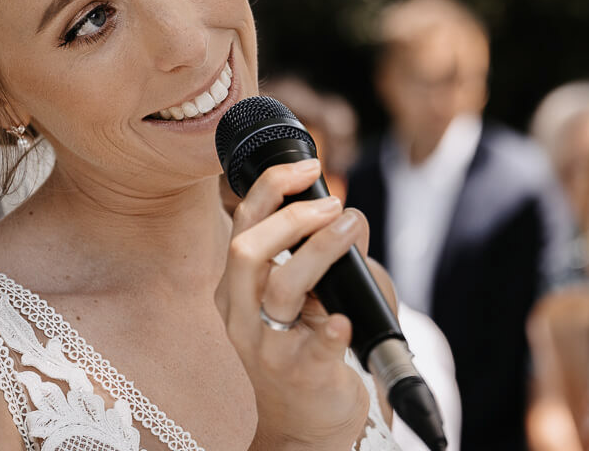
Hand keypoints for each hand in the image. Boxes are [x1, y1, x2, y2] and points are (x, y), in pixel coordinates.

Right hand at [215, 158, 370, 450]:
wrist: (305, 426)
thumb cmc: (307, 352)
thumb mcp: (310, 298)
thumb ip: (327, 256)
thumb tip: (353, 217)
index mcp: (236, 290)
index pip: (242, 225)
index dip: (271, 188)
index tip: (307, 164)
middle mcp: (240, 316)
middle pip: (248, 250)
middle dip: (292, 216)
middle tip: (333, 204)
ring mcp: (266, 348)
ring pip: (280, 288)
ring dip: (320, 250)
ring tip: (351, 228)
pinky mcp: (299, 377)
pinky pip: (312, 349)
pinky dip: (330, 330)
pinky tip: (344, 319)